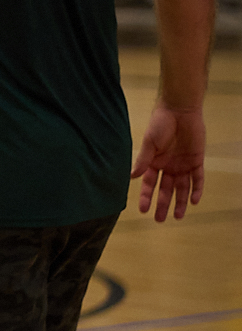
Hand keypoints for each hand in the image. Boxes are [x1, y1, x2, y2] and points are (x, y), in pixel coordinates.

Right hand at [132, 104, 204, 222]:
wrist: (180, 111)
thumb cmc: (160, 123)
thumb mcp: (149, 142)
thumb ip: (143, 160)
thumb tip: (133, 177)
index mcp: (154, 163)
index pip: (149, 184)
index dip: (146, 197)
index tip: (143, 210)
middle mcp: (168, 167)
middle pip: (165, 190)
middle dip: (162, 204)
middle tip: (159, 220)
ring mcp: (183, 165)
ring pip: (182, 188)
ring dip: (180, 202)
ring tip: (178, 216)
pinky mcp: (196, 161)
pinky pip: (198, 179)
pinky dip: (197, 190)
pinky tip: (195, 201)